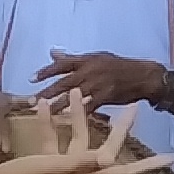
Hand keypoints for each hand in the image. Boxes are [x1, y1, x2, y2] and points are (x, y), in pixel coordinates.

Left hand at [32, 49, 173, 122]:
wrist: (143, 76)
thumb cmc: (118, 66)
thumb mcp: (96, 57)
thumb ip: (73, 59)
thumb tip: (52, 53)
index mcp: (87, 59)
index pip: (62, 64)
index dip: (46, 71)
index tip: (31, 79)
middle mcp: (91, 70)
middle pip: (64, 82)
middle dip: (46, 92)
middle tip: (30, 101)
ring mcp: (99, 84)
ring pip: (73, 96)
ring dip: (57, 105)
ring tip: (43, 113)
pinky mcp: (106, 96)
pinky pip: (89, 106)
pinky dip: (77, 113)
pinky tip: (66, 120)